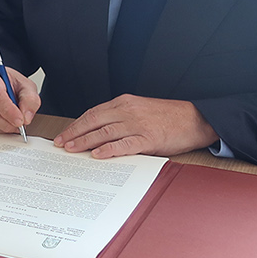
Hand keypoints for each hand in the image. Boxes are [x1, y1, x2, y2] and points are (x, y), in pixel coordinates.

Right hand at [0, 64, 39, 132]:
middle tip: (19, 126)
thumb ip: (30, 99)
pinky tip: (3, 122)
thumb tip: (26, 117)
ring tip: (13, 123)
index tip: (20, 120)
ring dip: (2, 127)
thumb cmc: (8, 83)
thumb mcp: (25, 86)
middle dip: (6, 122)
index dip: (8, 110)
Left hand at [53, 94, 218, 157]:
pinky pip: (124, 144)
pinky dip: (109, 149)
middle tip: (60, 143)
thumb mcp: (140, 110)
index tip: (64, 134)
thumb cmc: (168, 117)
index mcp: (124, 102)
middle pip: (94, 121)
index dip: (76, 125)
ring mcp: (138, 124)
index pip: (93, 113)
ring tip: (71, 149)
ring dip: (85, 141)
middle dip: (74, 133)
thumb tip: (98, 133)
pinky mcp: (149, 138)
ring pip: (104, 132)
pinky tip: (97, 154)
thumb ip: (120, 118)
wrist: (196, 118)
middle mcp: (128, 110)